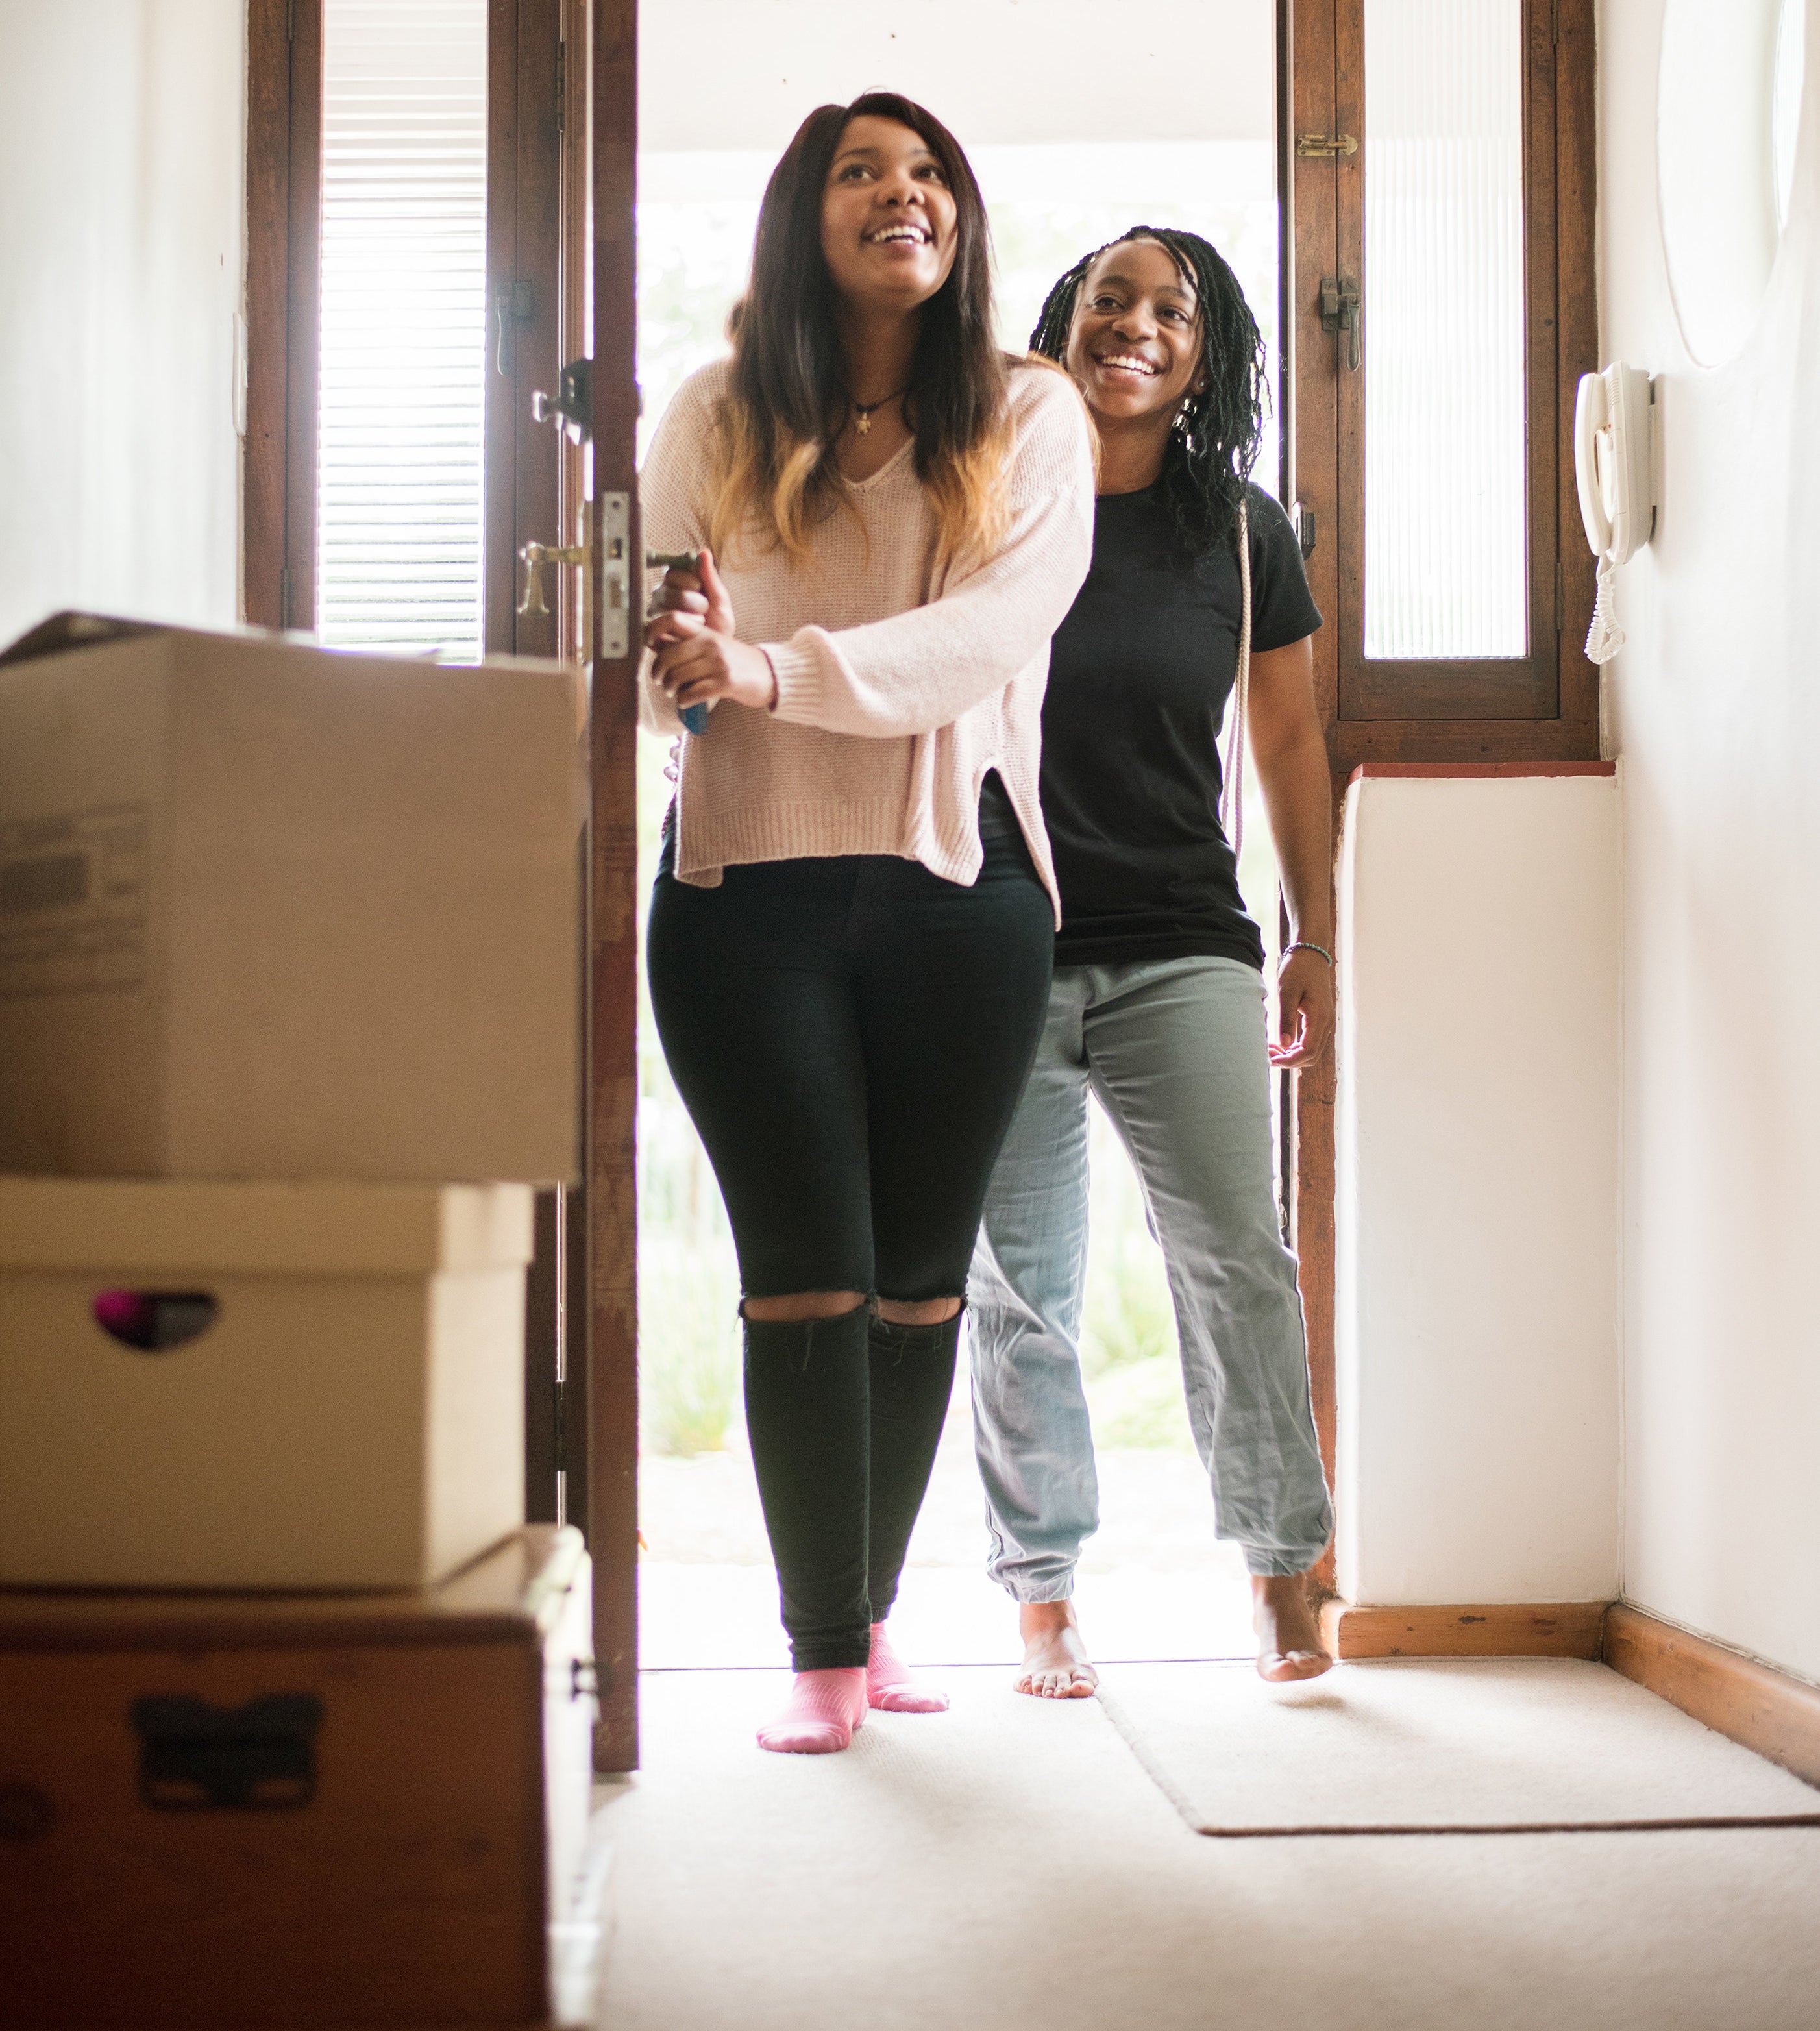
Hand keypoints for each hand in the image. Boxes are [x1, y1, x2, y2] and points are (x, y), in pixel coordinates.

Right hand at [645, 546, 734, 645]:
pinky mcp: (651, 632)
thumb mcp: (720, 600)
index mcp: (676, 583)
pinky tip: (688, 636)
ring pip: (665, 608)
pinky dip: (679, 632)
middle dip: (693, 602)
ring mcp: (655, 613)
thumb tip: (703, 551)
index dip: (691, 581)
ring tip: (698, 626)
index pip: (673, 571)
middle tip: (704, 613)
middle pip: (669, 589)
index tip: (701, 590)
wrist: (715, 655)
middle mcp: (662, 595)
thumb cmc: (717, 626)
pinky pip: (659, 626)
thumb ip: (711, 577)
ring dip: (689, 619)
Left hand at [652, 625, 776, 713]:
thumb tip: (656, 646)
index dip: (653, 630)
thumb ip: (689, 644)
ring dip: (671, 688)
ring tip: (674, 691)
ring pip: (677, 676)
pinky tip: (686, 701)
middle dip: (659, 672)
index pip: (671, 619)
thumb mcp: (714, 645)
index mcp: (705, 632)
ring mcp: (717, 663)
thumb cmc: (736, 663)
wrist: (770, 675)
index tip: (648, 643)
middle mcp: (710, 644)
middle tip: (660, 680)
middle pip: (668, 655)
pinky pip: (691, 693)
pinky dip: (683, 701)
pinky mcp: (724, 682)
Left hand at [1268, 947, 1334, 1068]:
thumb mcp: (1287, 993)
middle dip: (1289, 1060)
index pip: (1308, 1052)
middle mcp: (1327, 1023)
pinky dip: (1296, 1047)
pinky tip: (1281, 1042)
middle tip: (1267, 1055)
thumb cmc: (1297, 970)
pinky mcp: (1321, 1019)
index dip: (1289, 1061)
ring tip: (1271, 1049)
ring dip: (1292, 1054)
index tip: (1270, 1059)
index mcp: (1320, 1018)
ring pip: (1311, 1051)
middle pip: (1311, 1056)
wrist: (1311, 954)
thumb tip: (1284, 1044)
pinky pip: (1311, 1041)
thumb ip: (1286, 1019)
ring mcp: (1326, 1022)